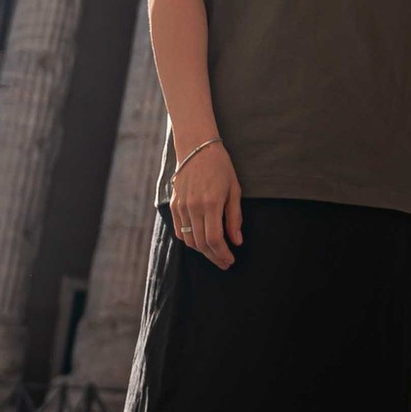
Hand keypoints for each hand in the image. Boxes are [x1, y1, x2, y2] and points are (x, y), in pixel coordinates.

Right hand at [170, 143, 244, 268]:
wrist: (197, 148)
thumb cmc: (220, 167)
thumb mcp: (234, 190)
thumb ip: (234, 217)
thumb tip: (237, 241)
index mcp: (210, 203)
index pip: (214, 239)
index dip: (222, 254)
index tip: (230, 260)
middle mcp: (193, 207)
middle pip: (201, 243)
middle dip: (214, 257)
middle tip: (224, 263)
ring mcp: (181, 206)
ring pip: (189, 240)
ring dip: (202, 251)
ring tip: (215, 253)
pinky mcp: (173, 205)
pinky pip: (180, 231)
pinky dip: (189, 240)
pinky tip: (201, 242)